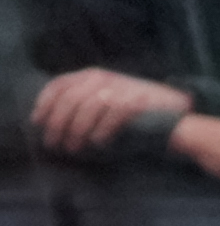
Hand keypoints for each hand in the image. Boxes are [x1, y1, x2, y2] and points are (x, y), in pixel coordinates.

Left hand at [29, 68, 190, 152]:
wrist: (175, 119)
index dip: (45, 103)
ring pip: (88, 108)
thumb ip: (84, 106)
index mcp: (93, 76)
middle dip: (57, 123)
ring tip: (72, 149)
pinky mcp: (136, 102)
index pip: (59, 85)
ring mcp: (120, 88)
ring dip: (76, 131)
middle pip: (69, 99)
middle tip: (52, 144)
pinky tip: (98, 144)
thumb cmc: (136, 118)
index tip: (37, 122)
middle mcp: (103, 78)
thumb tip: (55, 122)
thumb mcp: (106, 103)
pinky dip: (102, 131)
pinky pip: (112, 116)